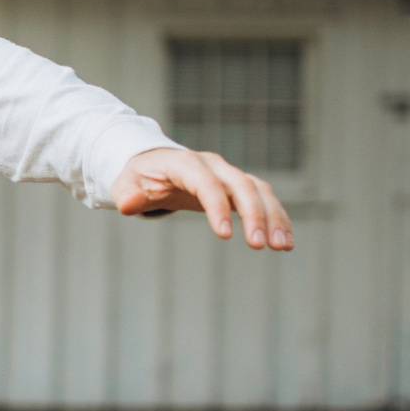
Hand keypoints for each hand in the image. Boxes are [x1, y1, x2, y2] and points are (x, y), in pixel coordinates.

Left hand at [111, 147, 293, 250]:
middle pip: (241, 185)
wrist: (154, 163)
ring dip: (274, 217)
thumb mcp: (124, 183)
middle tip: (259, 246)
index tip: (225, 236)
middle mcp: (213, 165)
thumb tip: (127, 206)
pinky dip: (276, 217)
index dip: (217, 207)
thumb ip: (126, 195)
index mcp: (185, 163)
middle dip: (254, 214)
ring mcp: (228, 173)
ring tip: (282, 247)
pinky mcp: (237, 185)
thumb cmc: (139, 176)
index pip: (207, 183)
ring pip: (259, 191)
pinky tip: (284, 242)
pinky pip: (263, 198)